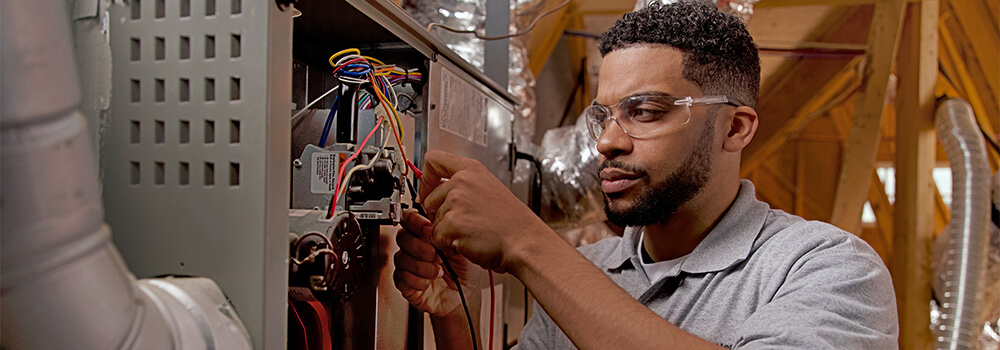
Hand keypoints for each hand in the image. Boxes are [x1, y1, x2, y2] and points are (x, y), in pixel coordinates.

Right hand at [393, 209, 478, 316]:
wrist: (465, 296)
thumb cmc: (463, 272)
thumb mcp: (461, 247)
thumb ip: (448, 232)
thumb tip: (438, 223)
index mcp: (426, 235)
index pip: (409, 219)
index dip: (414, 221)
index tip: (427, 228)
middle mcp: (415, 248)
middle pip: (402, 236)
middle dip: (421, 247)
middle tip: (437, 255)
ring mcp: (408, 265)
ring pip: (402, 257)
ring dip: (422, 266)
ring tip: (438, 271)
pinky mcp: (404, 283)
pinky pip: (402, 276)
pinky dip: (418, 280)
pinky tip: (429, 282)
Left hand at [419, 150, 548, 272]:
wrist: (524, 241)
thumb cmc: (511, 222)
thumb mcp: (490, 190)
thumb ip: (464, 187)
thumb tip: (437, 193)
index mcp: (472, 170)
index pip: (433, 159)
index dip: (426, 178)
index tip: (428, 190)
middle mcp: (462, 182)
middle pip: (429, 198)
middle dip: (438, 215)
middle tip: (460, 224)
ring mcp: (456, 202)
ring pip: (434, 221)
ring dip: (447, 232)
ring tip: (471, 233)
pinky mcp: (453, 223)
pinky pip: (437, 237)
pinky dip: (449, 245)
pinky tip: (468, 242)